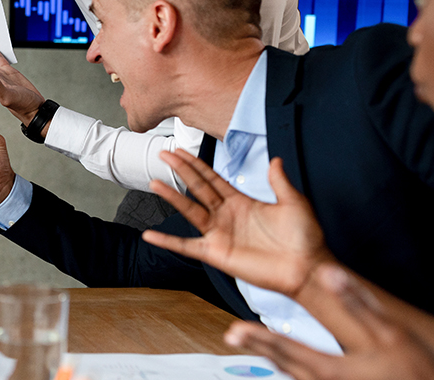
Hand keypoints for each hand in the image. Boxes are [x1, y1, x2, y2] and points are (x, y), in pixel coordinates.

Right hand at [141, 150, 332, 297]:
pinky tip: (151, 235)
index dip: (196, 164)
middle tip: (164, 154)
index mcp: (242, 202)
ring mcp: (220, 234)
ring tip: (155, 182)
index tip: (180, 151)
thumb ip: (280, 181)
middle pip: (197, 188)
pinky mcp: (216, 253)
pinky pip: (187, 246)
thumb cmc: (305, 239)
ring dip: (172, 196)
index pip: (212, 178)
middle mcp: (226, 216)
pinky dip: (168, 241)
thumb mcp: (294, 203)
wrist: (307, 268)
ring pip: (190, 210)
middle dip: (181, 170)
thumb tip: (276, 159)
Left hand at [225, 265, 433, 379]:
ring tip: (257, 348)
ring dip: (274, 361)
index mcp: (332, 369)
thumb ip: (357, 304)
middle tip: (232, 336)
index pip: (285, 349)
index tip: (235, 330)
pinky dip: (295, 372)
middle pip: (283, 364)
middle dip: (257, 348)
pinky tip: (291, 367)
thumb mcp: (389, 334)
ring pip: (295, 377)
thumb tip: (330, 274)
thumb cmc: (412, 371)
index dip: (258, 338)